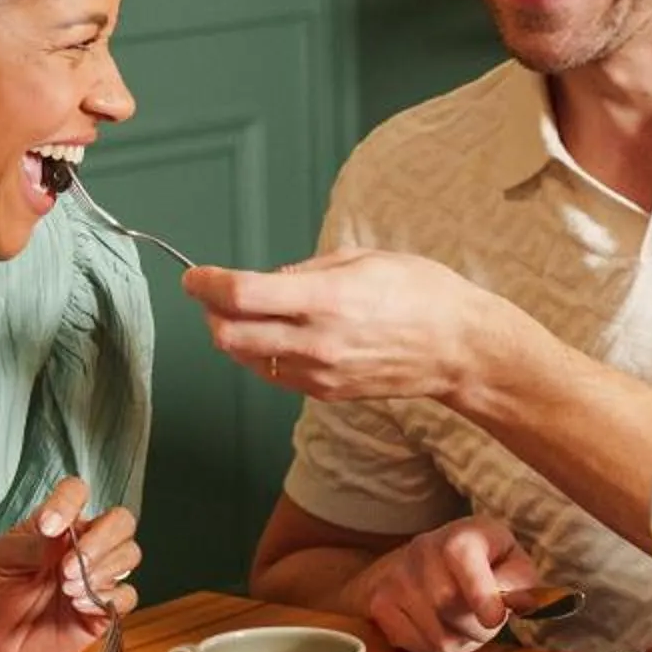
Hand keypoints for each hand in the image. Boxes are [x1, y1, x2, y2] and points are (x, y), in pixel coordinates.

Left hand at [0, 476, 141, 651]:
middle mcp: (82, 546)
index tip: (49, 526)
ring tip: (68, 588)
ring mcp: (96, 577)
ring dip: (103, 570)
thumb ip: (30, 543)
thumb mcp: (1, 561)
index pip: (76, 494)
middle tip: (67, 567)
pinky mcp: (102, 609)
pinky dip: (108, 598)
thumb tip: (55, 528)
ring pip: (129, 554)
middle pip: (120, 522)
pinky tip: (78, 605)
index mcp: (57, 525)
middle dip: (101, 541)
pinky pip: (127, 596)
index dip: (69, 502)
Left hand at [184, 248, 510, 404]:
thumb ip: (306, 270)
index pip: (243, 295)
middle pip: (229, 336)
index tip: (194, 277)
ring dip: (233, 335)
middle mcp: (316, 341)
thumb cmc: (421, 293)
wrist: (458, 349)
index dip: (207, 284)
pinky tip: (277, 336)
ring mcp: (318, 373)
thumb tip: (266, 280)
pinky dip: (260, 354)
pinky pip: (273, 375)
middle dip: (211, 314)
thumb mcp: (362, 259)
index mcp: (326, 299)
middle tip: (212, 296)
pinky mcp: (324, 393)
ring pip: (245, 359)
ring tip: (248, 313)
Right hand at [347, 515, 543, 651]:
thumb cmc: (482, 562)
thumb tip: (521, 601)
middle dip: (479, 629)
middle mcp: (422, 551)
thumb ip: (521, 580)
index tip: (496, 617)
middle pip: (450, 606)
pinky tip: (441, 631)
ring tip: (464, 627)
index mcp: (460, 534)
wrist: (428, 560)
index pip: (462, 557)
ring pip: (437, 636)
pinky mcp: (379, 605)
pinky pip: (417, 648)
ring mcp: (395, 579)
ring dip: (460, 644)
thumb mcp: (511, 561)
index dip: (480, 592)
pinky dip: (436, 650)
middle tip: (487, 624)